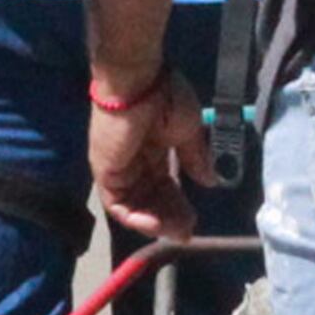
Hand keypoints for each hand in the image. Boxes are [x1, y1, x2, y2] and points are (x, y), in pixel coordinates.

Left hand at [89, 71, 216, 242]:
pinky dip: (135, 218)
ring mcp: (118, 167)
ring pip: (135, 206)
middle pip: (150, 199)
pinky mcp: (104, 171)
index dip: (179, 205)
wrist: (138, 81)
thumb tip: (210, 181)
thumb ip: (195, 157)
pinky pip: (117, 203)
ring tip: (175, 231)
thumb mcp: (188, 130)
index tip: (196, 220)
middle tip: (187, 233)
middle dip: (170, 218)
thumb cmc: (165, 97)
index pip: (165, 185)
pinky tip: (156, 225)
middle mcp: (134, 161)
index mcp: (154, 148)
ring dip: (155, 222)